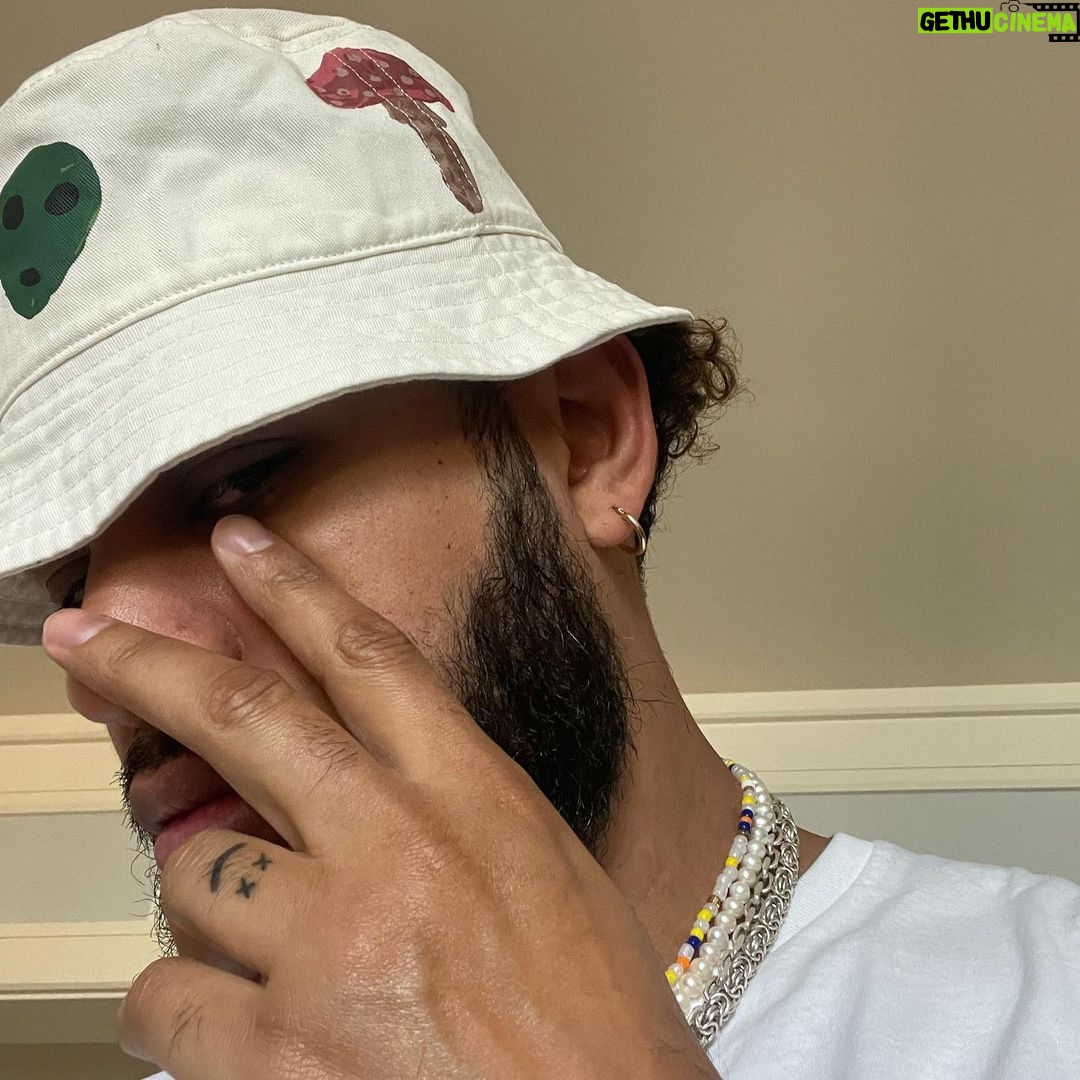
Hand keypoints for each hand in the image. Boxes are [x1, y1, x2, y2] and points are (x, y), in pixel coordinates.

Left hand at [41, 514, 717, 1079]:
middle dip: (154, 664)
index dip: (294, 588)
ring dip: (202, 903)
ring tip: (256, 941)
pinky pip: (165, 1001)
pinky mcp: (279, 1054)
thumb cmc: (593, 1011)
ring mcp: (332, 948)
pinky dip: (178, 1008)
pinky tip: (233, 1023)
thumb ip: (448, 805)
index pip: (367, 657)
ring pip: (190, 878)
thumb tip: (355, 778)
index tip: (241, 546)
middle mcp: (396, 849)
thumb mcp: (543, 866)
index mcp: (473, 796)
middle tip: (91, 636)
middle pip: (246, 719)